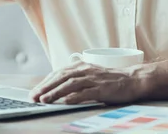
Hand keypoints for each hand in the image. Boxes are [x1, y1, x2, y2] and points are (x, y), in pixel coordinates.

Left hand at [29, 60, 145, 104]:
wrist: (133, 79)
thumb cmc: (112, 79)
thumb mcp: (92, 75)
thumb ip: (77, 78)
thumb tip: (58, 87)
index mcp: (82, 66)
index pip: (59, 72)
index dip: (45, 82)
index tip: (35, 91)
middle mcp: (86, 70)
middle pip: (61, 77)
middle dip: (46, 87)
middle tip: (34, 96)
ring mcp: (94, 79)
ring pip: (70, 84)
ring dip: (55, 92)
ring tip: (44, 99)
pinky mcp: (102, 89)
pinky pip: (86, 92)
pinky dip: (74, 96)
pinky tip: (65, 101)